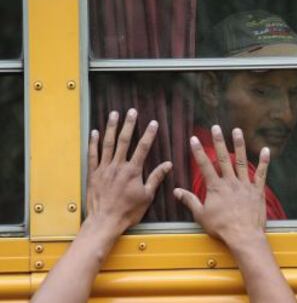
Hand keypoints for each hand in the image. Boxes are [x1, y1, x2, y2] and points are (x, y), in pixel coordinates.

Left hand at [86, 109, 171, 236]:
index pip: (143, 148)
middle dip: (129, 124)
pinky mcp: (93, 174)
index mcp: (133, 171)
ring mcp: (104, 169)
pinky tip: (95, 132)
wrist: (105, 221)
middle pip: (124, 141)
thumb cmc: (128, 211)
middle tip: (132, 111)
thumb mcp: (147, 196)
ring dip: (112, 127)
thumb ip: (156, 178)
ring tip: (114, 114)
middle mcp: (118, 166)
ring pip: (108, 144)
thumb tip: (168, 165)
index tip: (153, 123)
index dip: (149, 134)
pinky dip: (93, 143)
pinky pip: (93, 155)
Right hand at [174, 125, 268, 247]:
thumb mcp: (201, 215)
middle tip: (216, 127)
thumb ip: (189, 201)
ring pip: (241, 161)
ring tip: (237, 131)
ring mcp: (245, 185)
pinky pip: (261, 174)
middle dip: (218, 141)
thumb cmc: (221, 228)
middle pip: (223, 158)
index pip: (205, 165)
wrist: (243, 236)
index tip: (194, 138)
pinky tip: (266, 149)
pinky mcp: (257, 190)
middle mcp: (230, 182)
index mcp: (215, 187)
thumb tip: (176, 191)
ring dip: (239, 145)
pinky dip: (264, 162)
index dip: (198, 151)